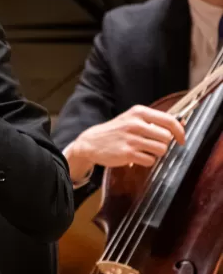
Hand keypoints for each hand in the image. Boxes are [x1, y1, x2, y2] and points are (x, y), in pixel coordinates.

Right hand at [64, 105, 185, 181]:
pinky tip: (137, 156)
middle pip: (167, 137)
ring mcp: (131, 139)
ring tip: (145, 150)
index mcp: (139, 112)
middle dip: (164, 143)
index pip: (169, 120)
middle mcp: (135, 124)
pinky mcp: (128, 153)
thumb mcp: (133, 119)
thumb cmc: (116, 131)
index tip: (181, 139)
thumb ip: (155, 121)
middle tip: (154, 144)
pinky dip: (147, 161)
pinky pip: (150, 160)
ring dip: (156, 153)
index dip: (180, 131)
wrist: (92, 142)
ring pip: (161, 149)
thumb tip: (181, 124)